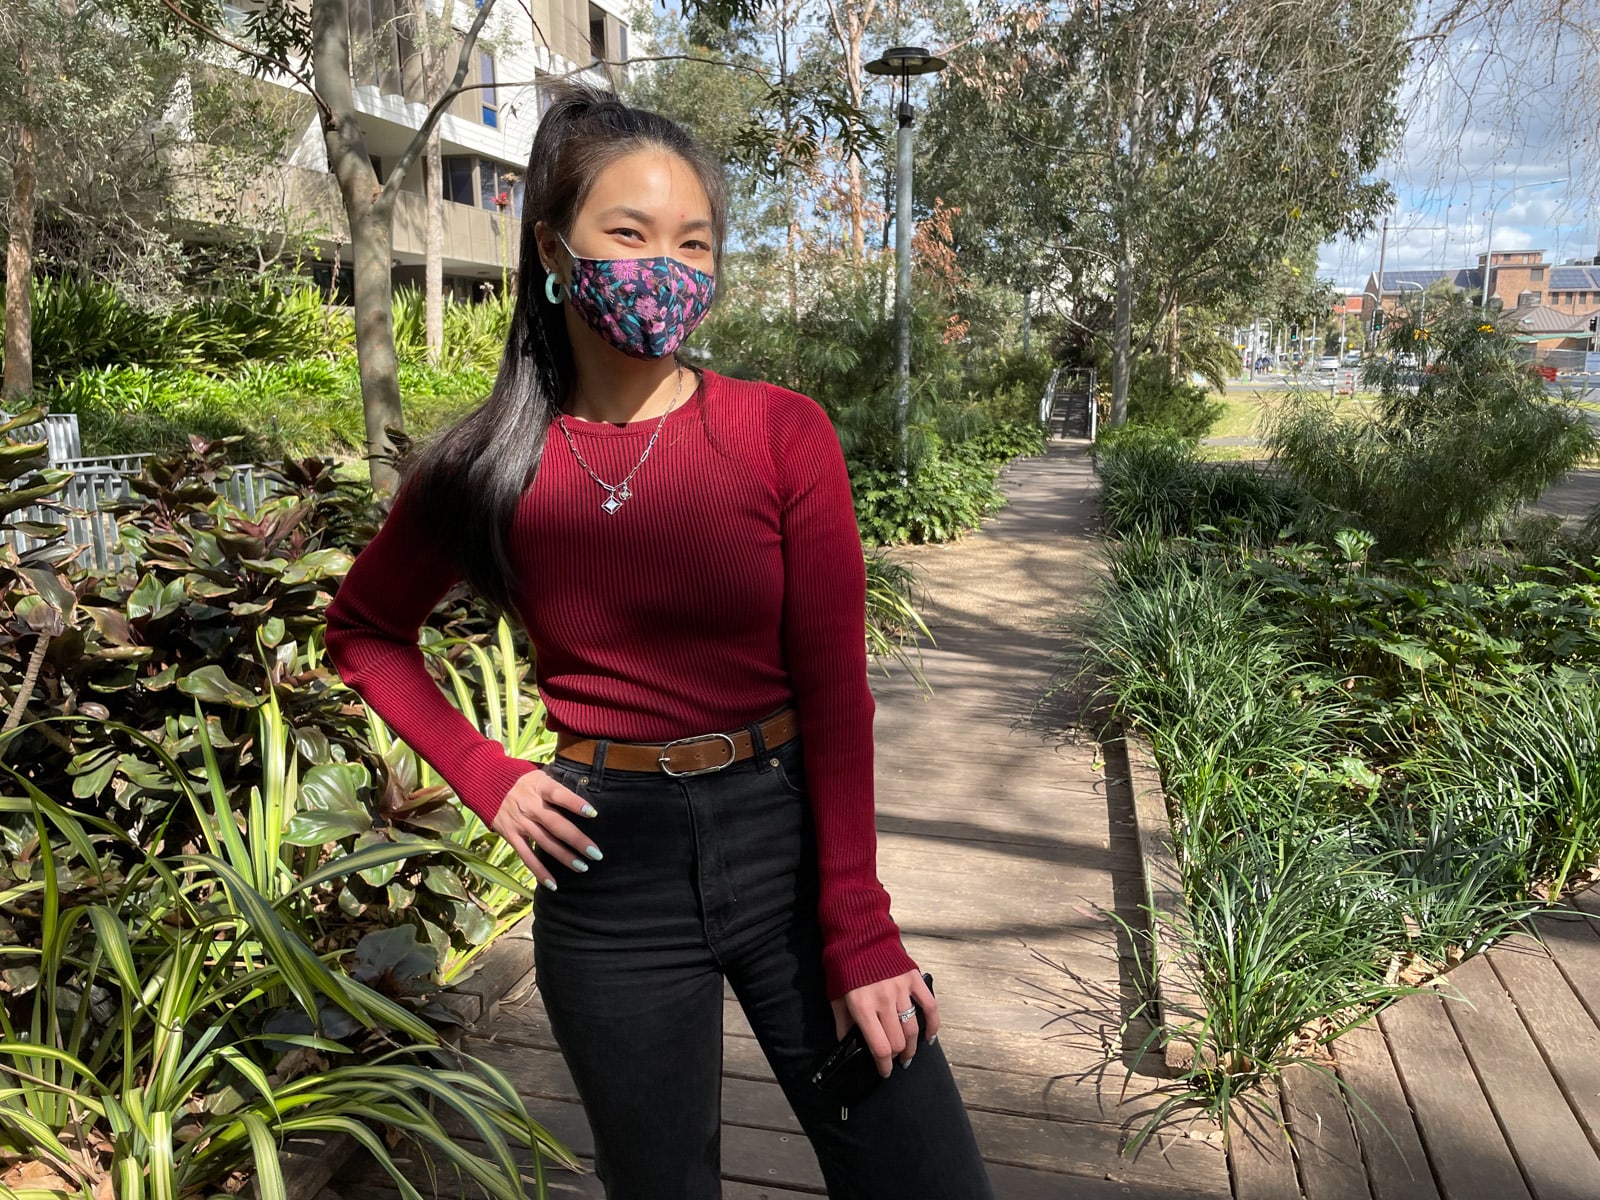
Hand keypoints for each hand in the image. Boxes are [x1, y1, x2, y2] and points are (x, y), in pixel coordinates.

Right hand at [490, 767, 601, 890]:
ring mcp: (520, 822)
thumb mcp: (539, 776)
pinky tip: (553, 884)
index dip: (575, 804)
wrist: (486, 782)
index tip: (593, 814)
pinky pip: (526, 856)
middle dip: (577, 840)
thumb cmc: (522, 780)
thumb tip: (584, 802)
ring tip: (582, 867)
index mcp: (539, 786)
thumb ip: (558, 788)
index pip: (559, 795)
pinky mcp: (510, 835)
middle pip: (556, 824)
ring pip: (544, 842)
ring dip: (564, 856)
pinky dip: (539, 871)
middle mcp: (530, 805)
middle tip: (596, 853)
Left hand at [830, 968, 938, 1078]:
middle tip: (894, 1061)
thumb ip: (842, 1024)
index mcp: (863, 1007)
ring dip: (912, 1046)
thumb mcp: (835, 997)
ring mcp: (901, 989)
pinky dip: (933, 1024)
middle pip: (898, 1041)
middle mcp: (884, 1000)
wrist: (858, 934)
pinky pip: (930, 1006)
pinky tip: (930, 1037)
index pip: (880, 1047)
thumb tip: (847, 1045)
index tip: (884, 1071)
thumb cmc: (843, 966)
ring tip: (909, 1054)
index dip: (883, 1065)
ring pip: (913, 1028)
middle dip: (897, 1056)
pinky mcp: (913, 978)